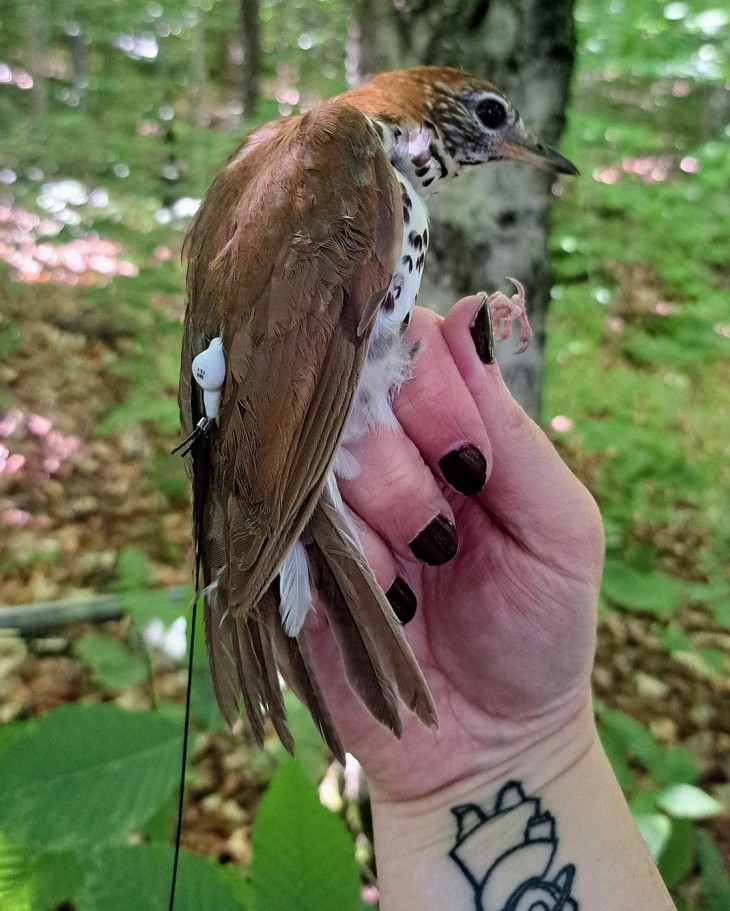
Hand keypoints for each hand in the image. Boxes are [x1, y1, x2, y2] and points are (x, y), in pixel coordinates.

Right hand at [306, 295, 604, 801]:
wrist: (485, 743)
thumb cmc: (538, 631)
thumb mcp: (560, 529)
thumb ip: (514, 430)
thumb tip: (483, 310)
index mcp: (449, 430)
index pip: (409, 345)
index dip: (427, 386)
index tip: (466, 462)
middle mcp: (381, 454)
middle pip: (350, 395)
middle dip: (397, 467)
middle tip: (436, 536)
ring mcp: (329, 505)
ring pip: (314, 458)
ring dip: (372, 521)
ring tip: (412, 580)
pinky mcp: (288, 560)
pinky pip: (286, 528)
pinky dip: (339, 564)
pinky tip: (380, 601)